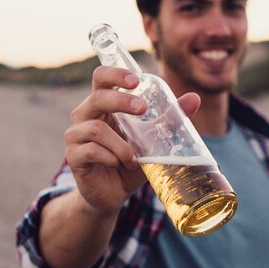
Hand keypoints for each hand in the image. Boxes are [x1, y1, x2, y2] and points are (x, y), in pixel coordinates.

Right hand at [65, 66, 199, 216]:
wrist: (112, 194)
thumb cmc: (130, 160)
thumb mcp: (152, 139)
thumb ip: (169, 120)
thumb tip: (194, 98)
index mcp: (102, 103)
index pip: (101, 77)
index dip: (115, 74)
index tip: (136, 80)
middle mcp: (85, 114)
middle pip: (97, 98)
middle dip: (121, 101)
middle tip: (143, 109)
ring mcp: (76, 135)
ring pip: (95, 129)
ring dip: (120, 144)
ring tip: (133, 158)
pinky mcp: (74, 156)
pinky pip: (91, 151)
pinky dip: (111, 158)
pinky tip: (120, 165)